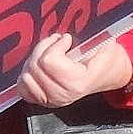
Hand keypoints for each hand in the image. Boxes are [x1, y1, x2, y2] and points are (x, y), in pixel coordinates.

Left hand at [16, 34, 132, 106]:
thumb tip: (68, 33)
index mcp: (77, 82)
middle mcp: (62, 94)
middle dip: (45, 48)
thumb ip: (89, 38)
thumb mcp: (105, 44)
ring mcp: (51, 100)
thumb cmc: (106, 59)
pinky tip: (41, 67)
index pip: (49, 61)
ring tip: (51, 54)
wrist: (109, 74)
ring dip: (36, 60)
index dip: (56, 45)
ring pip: (26, 75)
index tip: (67, 39)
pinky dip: (28, 75)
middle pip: (35, 66)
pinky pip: (22, 87)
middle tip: (58, 42)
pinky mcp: (42, 100)